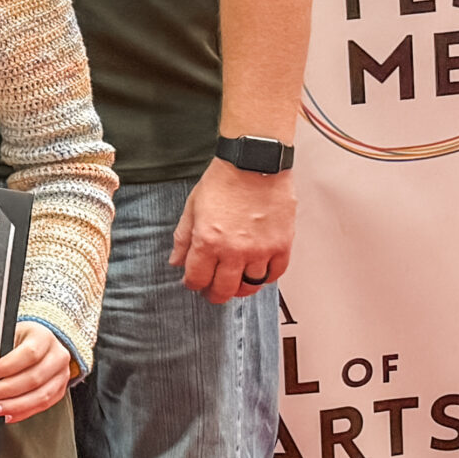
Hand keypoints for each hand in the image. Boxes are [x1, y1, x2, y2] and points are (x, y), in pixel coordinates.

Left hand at [0, 321, 75, 421]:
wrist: (41, 345)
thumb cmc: (22, 340)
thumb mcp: (11, 336)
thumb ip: (1, 352)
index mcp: (44, 338)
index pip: (29, 353)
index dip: (9, 365)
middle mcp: (58, 356)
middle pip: (34, 378)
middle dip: (6, 389)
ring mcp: (61, 375)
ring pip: (41, 396)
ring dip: (15, 405)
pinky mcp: (60, 390)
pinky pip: (43, 406)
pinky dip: (24, 412)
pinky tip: (9, 414)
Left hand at [170, 157, 295, 301]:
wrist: (254, 163)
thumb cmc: (223, 181)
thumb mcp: (192, 208)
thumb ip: (183, 239)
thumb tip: (176, 262)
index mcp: (207, 242)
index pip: (197, 279)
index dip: (193, 284)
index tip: (195, 282)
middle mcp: (234, 251)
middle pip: (224, 290)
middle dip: (215, 294)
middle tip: (214, 291)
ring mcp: (260, 250)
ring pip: (250, 286)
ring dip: (241, 288)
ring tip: (236, 283)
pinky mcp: (282, 245)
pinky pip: (275, 274)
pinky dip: (266, 277)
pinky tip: (258, 271)